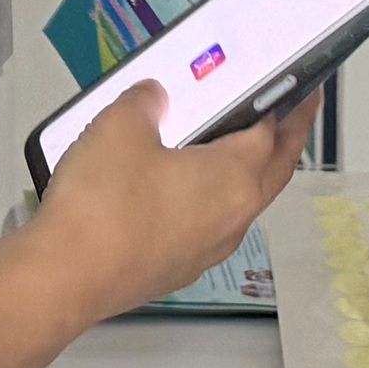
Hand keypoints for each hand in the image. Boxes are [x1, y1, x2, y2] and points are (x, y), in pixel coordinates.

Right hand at [31, 84, 317, 319]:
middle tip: (291, 111)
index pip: (276, 134)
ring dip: (249, 173)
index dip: (289, 107)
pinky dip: (212, 198)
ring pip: (243, 203)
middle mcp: (233, 218)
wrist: (66, 278)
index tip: (302, 89)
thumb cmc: (105, 198)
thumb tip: (158, 96)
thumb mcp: (121, 127)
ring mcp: (207, 250)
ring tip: (233, 145)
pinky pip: (210, 224)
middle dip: (286, 140)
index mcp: (234, 179)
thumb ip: (146, 102)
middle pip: (273, 172)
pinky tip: (181, 187)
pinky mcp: (178, 268)